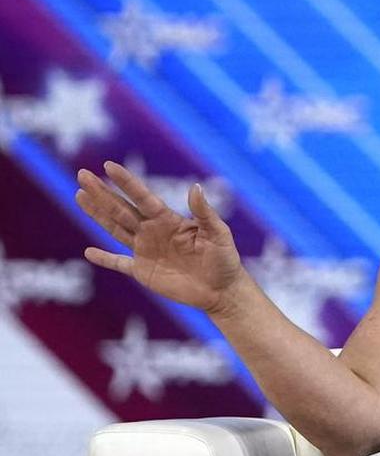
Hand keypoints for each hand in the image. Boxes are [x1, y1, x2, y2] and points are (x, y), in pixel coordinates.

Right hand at [75, 161, 246, 313]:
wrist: (222, 290)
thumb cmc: (225, 259)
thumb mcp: (218, 233)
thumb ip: (204, 212)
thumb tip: (195, 187)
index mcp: (169, 220)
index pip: (142, 197)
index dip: (126, 182)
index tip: (108, 166)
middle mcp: (153, 231)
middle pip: (121, 209)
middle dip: (101, 192)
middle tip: (82, 174)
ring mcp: (146, 251)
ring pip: (115, 229)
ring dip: (97, 214)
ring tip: (80, 196)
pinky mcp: (143, 272)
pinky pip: (119, 263)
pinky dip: (104, 259)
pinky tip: (88, 252)